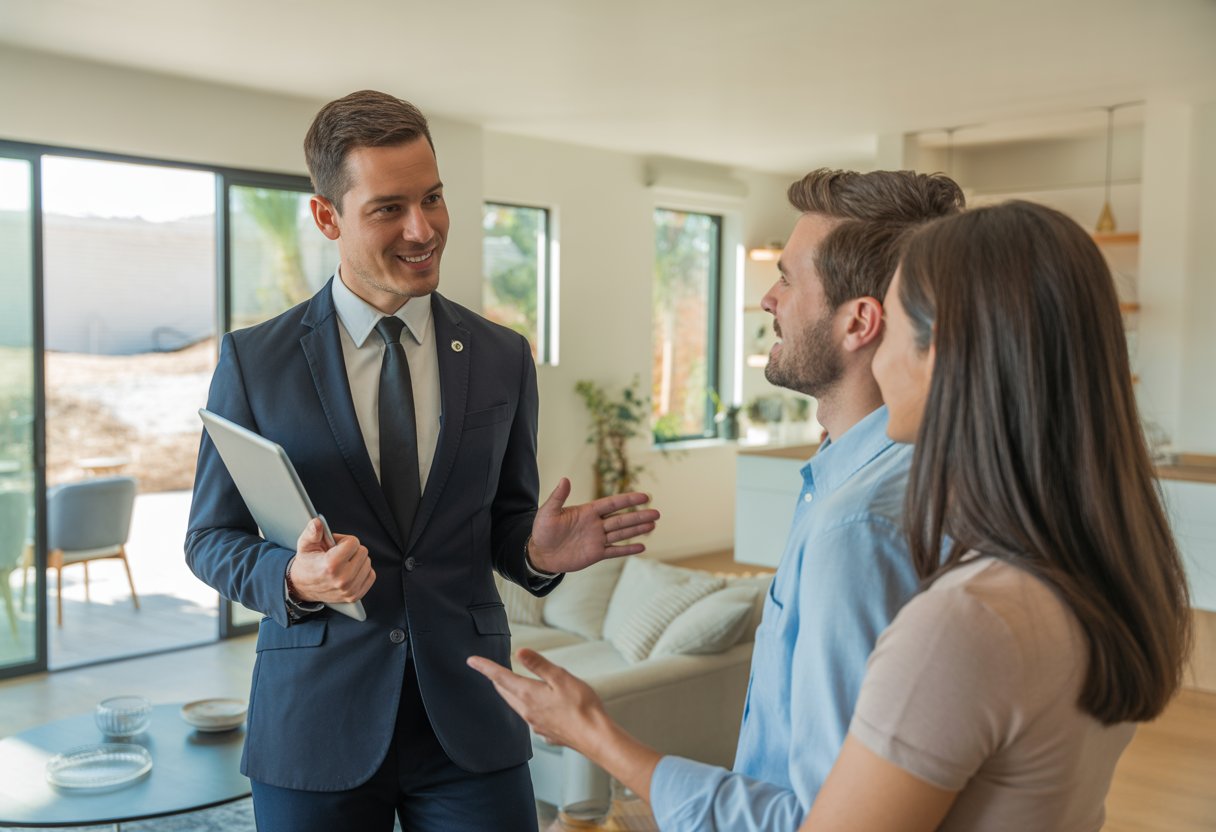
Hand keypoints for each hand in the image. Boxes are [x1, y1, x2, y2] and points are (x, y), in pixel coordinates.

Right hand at [288, 518, 374, 603]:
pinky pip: (371, 576)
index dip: (344, 540)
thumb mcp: (305, 545)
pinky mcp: (355, 596)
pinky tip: (349, 571)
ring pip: (368, 563)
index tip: (335, 546)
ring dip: (357, 561)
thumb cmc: (307, 563)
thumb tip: (318, 522)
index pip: (354, 542)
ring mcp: (349, 590)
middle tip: (338, 554)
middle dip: (352, 550)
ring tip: (342, 564)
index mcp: (331, 565)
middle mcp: (342, 579)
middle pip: (363, 552)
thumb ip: (312, 532)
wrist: (302, 586)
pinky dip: (362, 571)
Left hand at [467, 648, 606, 749]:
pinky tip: (535, 706)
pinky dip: (525, 706)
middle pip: (505, 692)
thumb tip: (519, 652)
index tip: (471, 661)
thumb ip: (538, 665)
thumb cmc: (582, 706)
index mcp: (528, 694)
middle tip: (489, 670)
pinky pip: (529, 716)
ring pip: (515, 705)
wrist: (595, 737)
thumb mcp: (561, 677)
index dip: (485, 667)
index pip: (500, 677)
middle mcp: (527, 711)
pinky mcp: (546, 732)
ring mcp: (535, 724)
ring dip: (509, 693)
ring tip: (508, 684)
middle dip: (496, 680)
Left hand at [527, 478, 659, 573]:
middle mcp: (596, 524)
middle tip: (657, 513)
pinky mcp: (595, 554)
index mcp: (587, 512)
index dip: (628, 500)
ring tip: (653, 525)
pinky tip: (641, 547)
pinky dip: (627, 549)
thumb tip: (565, 479)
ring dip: (637, 530)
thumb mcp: (548, 512)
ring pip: (621, 533)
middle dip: (639, 516)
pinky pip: (614, 551)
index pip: (612, 504)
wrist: (541, 553)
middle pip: (621, 519)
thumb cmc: (543, 530)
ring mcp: (597, 539)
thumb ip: (558, 497)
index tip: (644, 497)